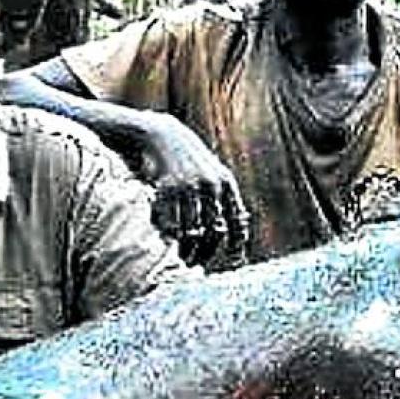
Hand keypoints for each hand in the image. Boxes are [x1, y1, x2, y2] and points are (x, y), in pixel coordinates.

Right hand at [136, 115, 247, 265]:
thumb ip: (225, 196)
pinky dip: (168, 235)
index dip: (237, 245)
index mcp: (225, 183)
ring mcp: (188, 188)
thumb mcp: (212, 171)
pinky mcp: (166, 190)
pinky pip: (170, 223)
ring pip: (191, 231)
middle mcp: (210, 186)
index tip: (234, 261)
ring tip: (182, 258)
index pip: (236, 221)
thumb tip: (240, 224)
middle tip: (199, 263)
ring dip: (186, 249)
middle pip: (213, 231)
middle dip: (206, 252)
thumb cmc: (187, 158)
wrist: (159, 135)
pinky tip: (166, 240)